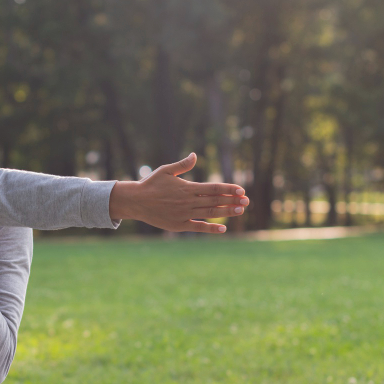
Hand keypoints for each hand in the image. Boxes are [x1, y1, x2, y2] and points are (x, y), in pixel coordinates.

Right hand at [110, 154, 248, 232]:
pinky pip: (198, 227)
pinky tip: (223, 228)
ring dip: (226, 212)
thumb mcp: (166, 171)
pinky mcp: (179, 225)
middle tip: (247, 201)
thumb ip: (182, 165)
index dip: (229, 189)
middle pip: (215, 201)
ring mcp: (184, 214)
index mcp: (187, 187)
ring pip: (210, 213)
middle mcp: (188, 201)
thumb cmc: (151, 184)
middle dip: (233, 201)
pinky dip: (210, 228)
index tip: (241, 190)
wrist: (136, 201)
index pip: (213, 188)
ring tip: (241, 211)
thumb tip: (195, 155)